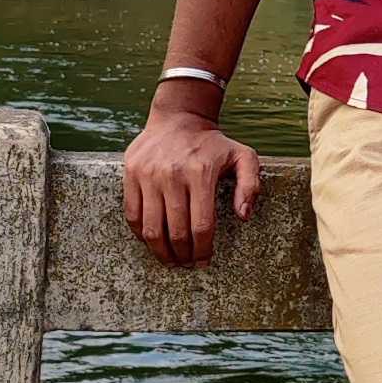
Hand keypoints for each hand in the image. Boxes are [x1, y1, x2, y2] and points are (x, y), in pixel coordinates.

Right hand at [123, 100, 262, 268]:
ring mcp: (149, 174)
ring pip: (151, 228)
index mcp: (201, 173)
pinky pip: (133, 214)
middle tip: (187, 264)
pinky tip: (153, 241)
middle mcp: (173, 174)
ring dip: (161, 251)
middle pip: (176, 231)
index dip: (203, 250)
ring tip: (170, 260)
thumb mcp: (243, 156)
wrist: (179, 118)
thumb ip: (250, 185)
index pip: (201, 226)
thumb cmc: (213, 144)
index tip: (203, 261)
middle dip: (183, 256)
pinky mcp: (131, 173)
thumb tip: (243, 215)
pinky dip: (142, 234)